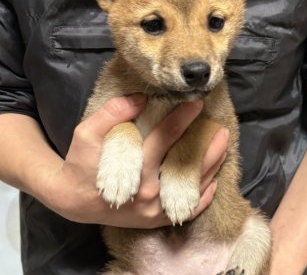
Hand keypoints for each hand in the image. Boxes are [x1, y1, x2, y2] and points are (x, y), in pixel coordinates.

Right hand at [44, 94, 228, 227]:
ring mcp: (155, 210)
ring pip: (192, 187)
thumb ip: (112, 113)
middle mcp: (149, 193)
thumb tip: (141, 98)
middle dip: (207, 146)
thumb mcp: (87, 133)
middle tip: (221, 130)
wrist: (72, 200)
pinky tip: (212, 182)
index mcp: (135, 170)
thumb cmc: (80, 164)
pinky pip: (186, 210)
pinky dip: (202, 196)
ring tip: (223, 148)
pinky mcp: (155, 219)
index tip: (197, 103)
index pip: (165, 138)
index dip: (182, 118)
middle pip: (186, 165)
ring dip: (211, 167)